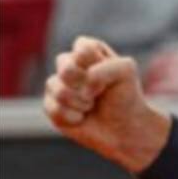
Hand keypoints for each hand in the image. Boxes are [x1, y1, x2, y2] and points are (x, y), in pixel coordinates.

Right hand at [44, 36, 171, 172]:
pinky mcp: (52, 105)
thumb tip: (82, 88)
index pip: (82, 49)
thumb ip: (104, 68)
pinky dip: (72, 117)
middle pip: (64, 65)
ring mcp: (59, 84)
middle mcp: (70, 64)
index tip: (109, 79)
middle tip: (97, 93)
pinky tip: (81, 118)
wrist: (123, 129)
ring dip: (79, 102)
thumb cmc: (125, 96)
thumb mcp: (125, 72)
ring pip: (56, 87)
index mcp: (88, 50)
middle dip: (83, 83)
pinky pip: (52, 108)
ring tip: (91, 106)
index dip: (95, 66)